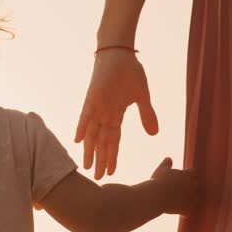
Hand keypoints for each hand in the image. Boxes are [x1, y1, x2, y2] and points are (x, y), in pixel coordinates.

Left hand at [75, 50, 158, 179]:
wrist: (119, 52)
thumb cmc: (129, 72)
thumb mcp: (142, 96)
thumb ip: (147, 115)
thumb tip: (154, 134)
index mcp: (115, 115)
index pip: (114, 141)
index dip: (112, 157)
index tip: (111, 173)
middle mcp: (104, 114)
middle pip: (102, 142)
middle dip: (100, 160)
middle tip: (97, 179)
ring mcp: (97, 106)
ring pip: (92, 133)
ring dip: (90, 150)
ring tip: (87, 166)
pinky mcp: (92, 96)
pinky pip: (85, 114)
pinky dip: (82, 126)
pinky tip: (77, 140)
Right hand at [151, 157, 197, 214]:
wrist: (155, 196)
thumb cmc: (158, 181)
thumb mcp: (161, 170)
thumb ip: (166, 164)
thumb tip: (169, 158)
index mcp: (187, 175)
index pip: (192, 172)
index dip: (187, 175)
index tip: (180, 177)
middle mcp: (192, 186)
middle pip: (195, 185)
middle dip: (189, 186)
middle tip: (179, 188)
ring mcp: (191, 198)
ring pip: (192, 198)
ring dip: (187, 199)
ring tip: (176, 199)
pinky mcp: (187, 208)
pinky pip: (186, 211)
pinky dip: (183, 211)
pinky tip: (176, 210)